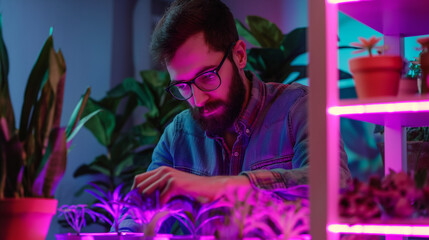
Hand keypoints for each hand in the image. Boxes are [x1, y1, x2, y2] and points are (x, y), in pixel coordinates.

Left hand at [132, 166, 250, 204]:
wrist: (210, 187)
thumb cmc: (192, 190)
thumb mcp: (172, 188)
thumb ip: (159, 189)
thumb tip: (142, 199)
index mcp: (161, 170)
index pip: (138, 179)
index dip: (135, 192)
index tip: (138, 203)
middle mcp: (163, 170)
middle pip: (140, 186)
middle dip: (141, 200)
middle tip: (146, 209)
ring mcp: (169, 176)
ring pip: (148, 192)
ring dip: (150, 204)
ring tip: (156, 210)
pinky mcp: (175, 183)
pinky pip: (161, 198)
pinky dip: (162, 206)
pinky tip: (167, 208)